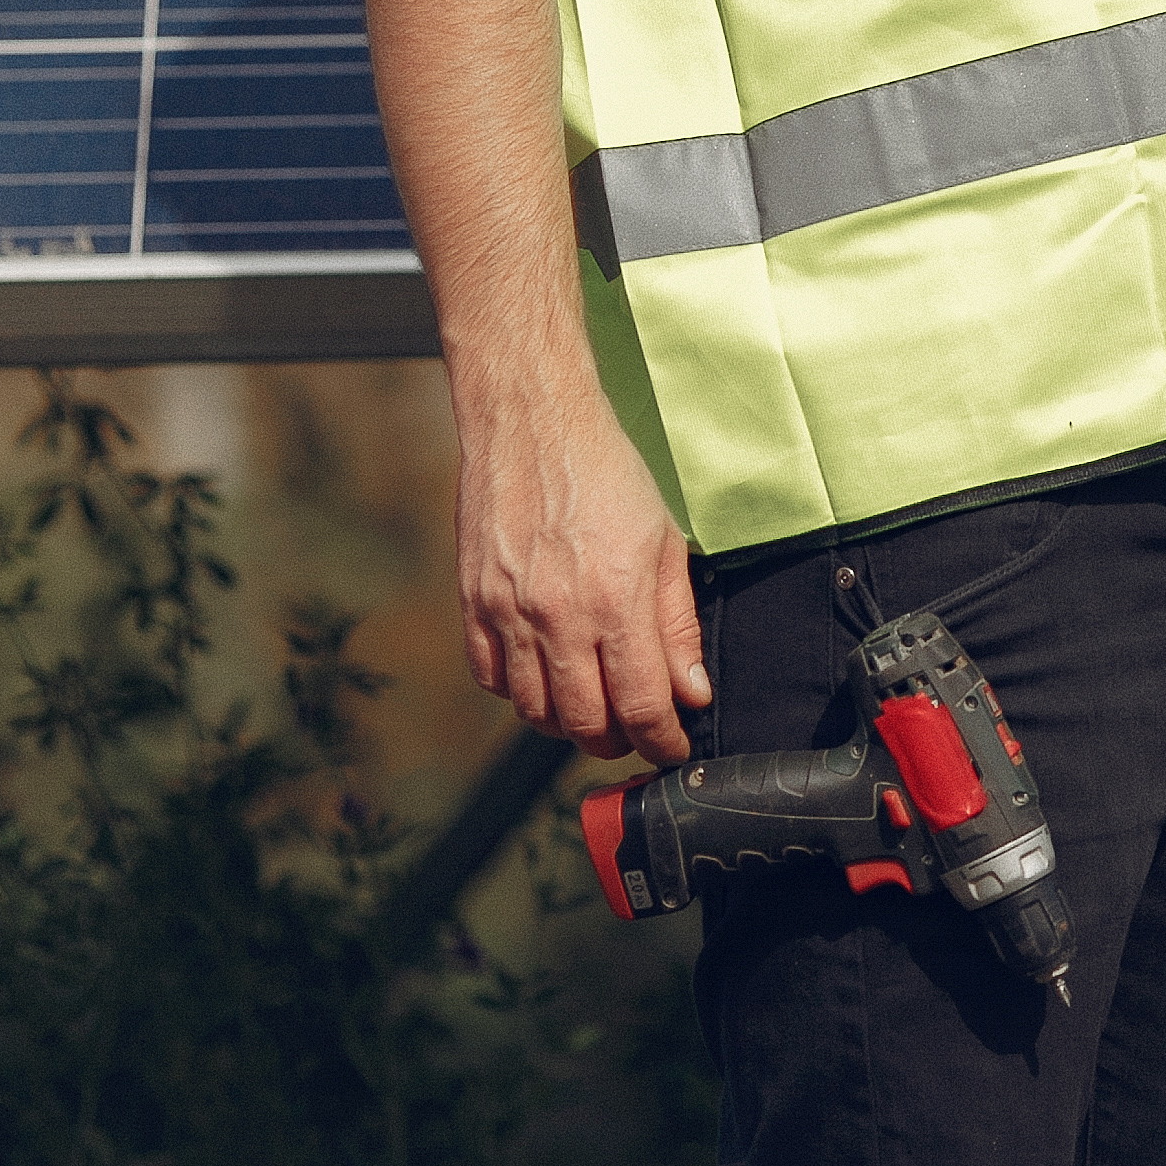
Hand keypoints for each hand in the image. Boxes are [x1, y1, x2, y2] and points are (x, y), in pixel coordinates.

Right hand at [452, 381, 710, 766]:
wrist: (532, 420)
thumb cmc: (606, 472)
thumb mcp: (664, 540)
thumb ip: (678, 623)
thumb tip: (691, 692)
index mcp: (616, 598)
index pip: (641, 707)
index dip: (662, 741)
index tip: (672, 746)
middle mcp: (559, 615)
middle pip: (585, 724)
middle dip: (618, 741)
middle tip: (635, 729)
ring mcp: (509, 612)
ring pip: (536, 712)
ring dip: (568, 723)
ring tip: (592, 705)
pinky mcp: (474, 602)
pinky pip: (491, 678)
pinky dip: (519, 692)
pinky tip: (544, 673)